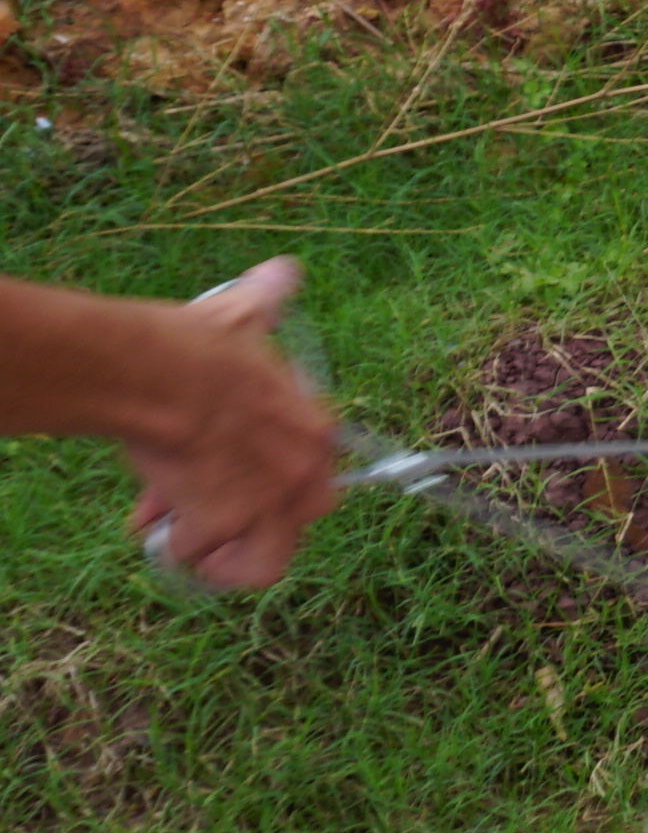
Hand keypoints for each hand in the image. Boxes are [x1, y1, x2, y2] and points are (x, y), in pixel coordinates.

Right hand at [121, 259, 338, 595]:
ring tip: (178, 531)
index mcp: (317, 430)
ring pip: (263, 562)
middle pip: (297, 522)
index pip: (314, 476)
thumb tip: (282, 270)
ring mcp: (268, 502)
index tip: (227, 468)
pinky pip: (198, 556)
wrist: (153, 368)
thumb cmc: (196, 343)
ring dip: (220, 551)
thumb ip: (269, 298)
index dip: (269, 478)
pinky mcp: (222, 522)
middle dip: (251, 520)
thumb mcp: (247, 316)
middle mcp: (304, 472)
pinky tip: (146, 521)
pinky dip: (172, 547)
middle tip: (199, 503)